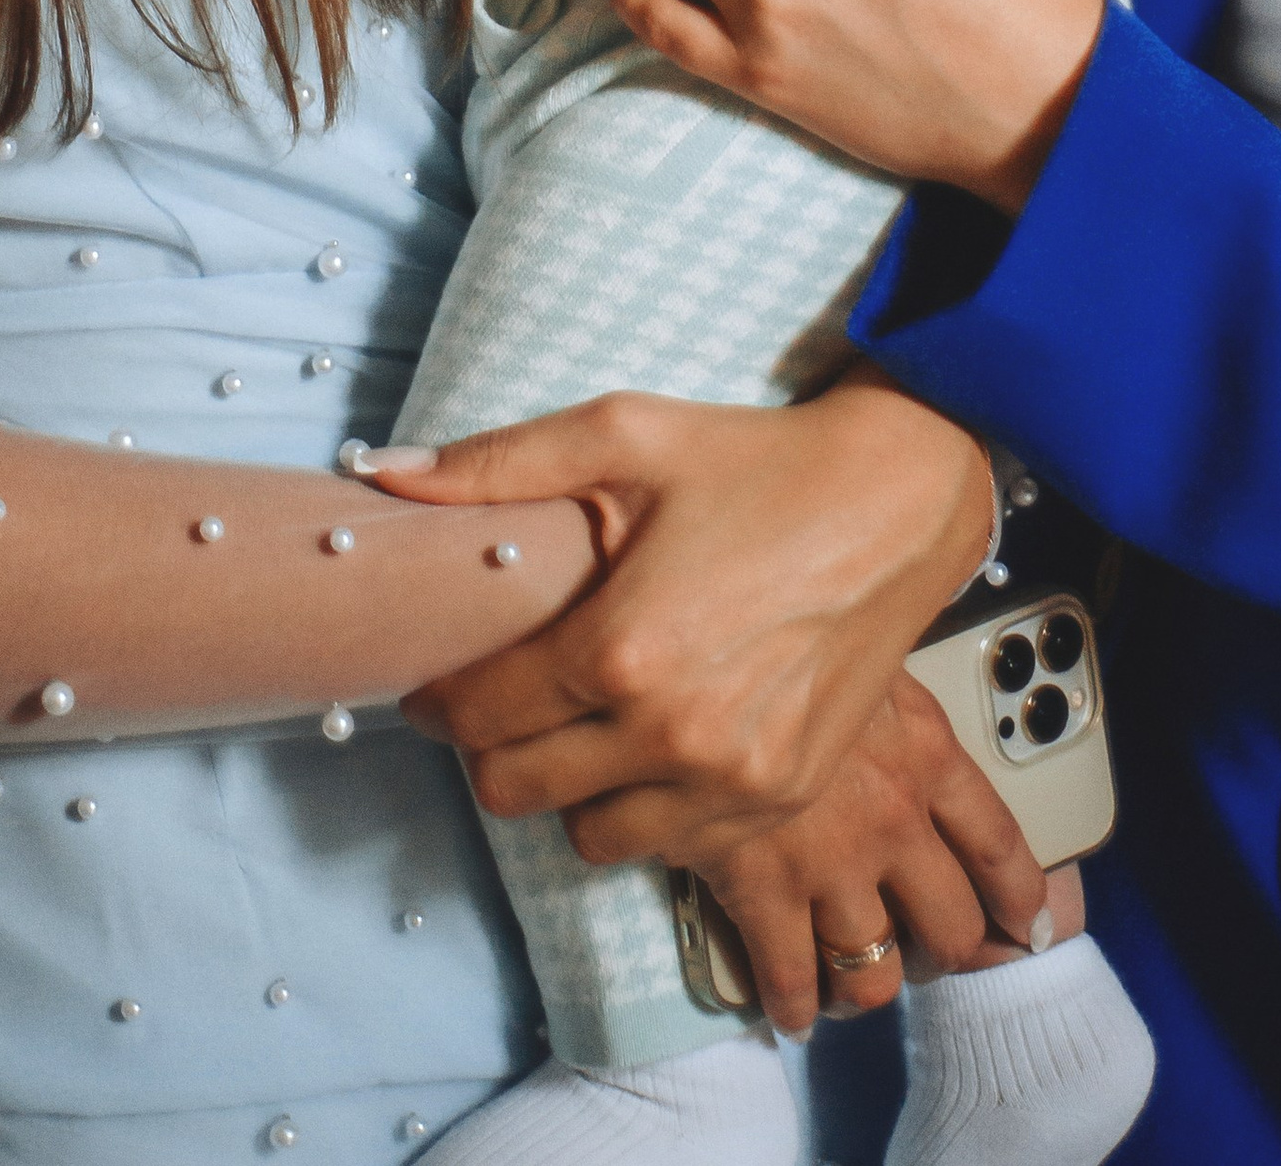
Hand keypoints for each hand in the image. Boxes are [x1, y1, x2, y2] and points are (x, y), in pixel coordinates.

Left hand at [367, 379, 992, 864]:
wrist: (897, 502)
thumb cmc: (759, 462)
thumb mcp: (625, 434)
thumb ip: (498, 462)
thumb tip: (383, 470)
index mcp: (621, 648)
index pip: (476, 716)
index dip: (440, 698)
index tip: (438, 679)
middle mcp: (671, 733)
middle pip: (514, 790)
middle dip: (491, 747)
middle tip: (505, 699)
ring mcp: (730, 780)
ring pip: (586, 834)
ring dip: (567, 785)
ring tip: (583, 720)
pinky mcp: (777, 799)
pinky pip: (669, 846)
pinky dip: (645, 806)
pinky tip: (653, 740)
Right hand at [695, 677, 1051, 1034]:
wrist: (712, 645)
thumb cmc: (786, 634)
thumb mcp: (864, 652)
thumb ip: (891, 695)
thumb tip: (903, 700)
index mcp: (926, 752)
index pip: (998, 844)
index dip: (1020, 898)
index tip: (1029, 926)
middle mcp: (894, 818)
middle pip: (950, 929)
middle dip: (940, 955)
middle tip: (921, 953)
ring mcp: (833, 862)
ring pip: (874, 973)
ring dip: (865, 987)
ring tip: (851, 985)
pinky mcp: (767, 890)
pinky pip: (793, 979)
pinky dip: (794, 1005)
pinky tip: (791, 1008)